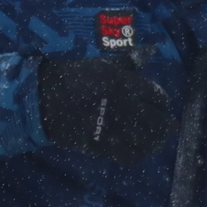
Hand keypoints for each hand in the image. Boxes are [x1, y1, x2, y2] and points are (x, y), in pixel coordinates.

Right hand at [37, 57, 172, 163]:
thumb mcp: (103, 65)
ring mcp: (115, 129)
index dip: (163, 103)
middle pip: (159, 123)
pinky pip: (130, 156)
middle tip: (163, 126)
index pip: (159, 97)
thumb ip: (130, 62)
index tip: (161, 106)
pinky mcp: (103, 146)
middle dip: (164, 125)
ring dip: (154, 142)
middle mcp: (125, 107)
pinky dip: (138, 154)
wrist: (43, 99)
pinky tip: (137, 149)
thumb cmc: (75, 77)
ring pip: (148, 142)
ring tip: (153, 139)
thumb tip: (152, 50)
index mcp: (126, 84)